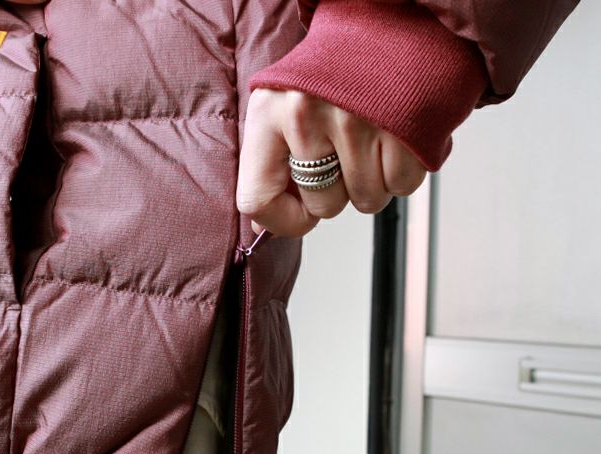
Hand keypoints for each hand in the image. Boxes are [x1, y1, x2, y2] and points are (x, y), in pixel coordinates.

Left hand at [236, 88, 426, 237]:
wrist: (392, 17)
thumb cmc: (337, 70)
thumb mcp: (285, 107)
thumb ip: (270, 166)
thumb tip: (262, 226)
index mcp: (269, 113)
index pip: (257, 199)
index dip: (282, 221)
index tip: (300, 214)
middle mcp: (307, 115)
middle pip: (324, 207)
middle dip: (340, 193)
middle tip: (347, 154)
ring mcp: (357, 120)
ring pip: (367, 201)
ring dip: (375, 181)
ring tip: (374, 139)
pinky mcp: (403, 124)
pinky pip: (403, 186)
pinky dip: (404, 171)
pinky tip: (398, 138)